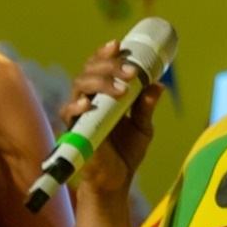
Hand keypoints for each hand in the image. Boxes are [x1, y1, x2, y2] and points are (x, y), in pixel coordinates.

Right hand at [58, 42, 161, 197]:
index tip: (119, 45)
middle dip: (110, 66)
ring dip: (101, 82)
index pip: (100, 66)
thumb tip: (158, 85)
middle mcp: (89, 98)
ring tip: (122, 89)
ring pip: (80, 84)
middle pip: (90, 70)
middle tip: (131, 71)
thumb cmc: (125, 152)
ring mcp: (79, 113)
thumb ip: (146, 107)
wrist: (115, 181)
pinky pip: (68, 112)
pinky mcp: (73, 129)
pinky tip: (88, 104)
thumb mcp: (142, 127)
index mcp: (104, 94)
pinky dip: (77, 105)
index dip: (106, 53)